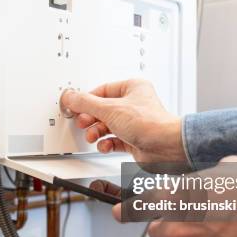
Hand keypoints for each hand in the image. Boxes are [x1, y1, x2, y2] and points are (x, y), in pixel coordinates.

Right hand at [61, 79, 184, 162]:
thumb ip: (86, 103)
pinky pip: (113, 140)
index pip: (102, 91)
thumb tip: (70, 96)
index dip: (87, 99)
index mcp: (132, 88)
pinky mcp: (133, 140)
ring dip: (96, 132)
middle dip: (91, 118)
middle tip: (83, 122)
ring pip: (106, 126)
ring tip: (93, 135)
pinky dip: (106, 144)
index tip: (75, 106)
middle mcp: (133, 104)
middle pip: (102, 109)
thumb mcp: (110, 109)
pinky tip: (105, 145)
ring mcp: (133, 123)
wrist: (165, 147)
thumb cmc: (149, 123)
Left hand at [113, 156, 236, 236]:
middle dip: (168, 223)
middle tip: (192, 217)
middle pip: (158, 229)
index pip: (141, 204)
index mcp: (179, 196)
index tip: (119, 212)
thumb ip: (210, 175)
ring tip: (228, 228)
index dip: (127, 209)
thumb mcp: (232, 166)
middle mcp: (180, 225)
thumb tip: (215, 177)